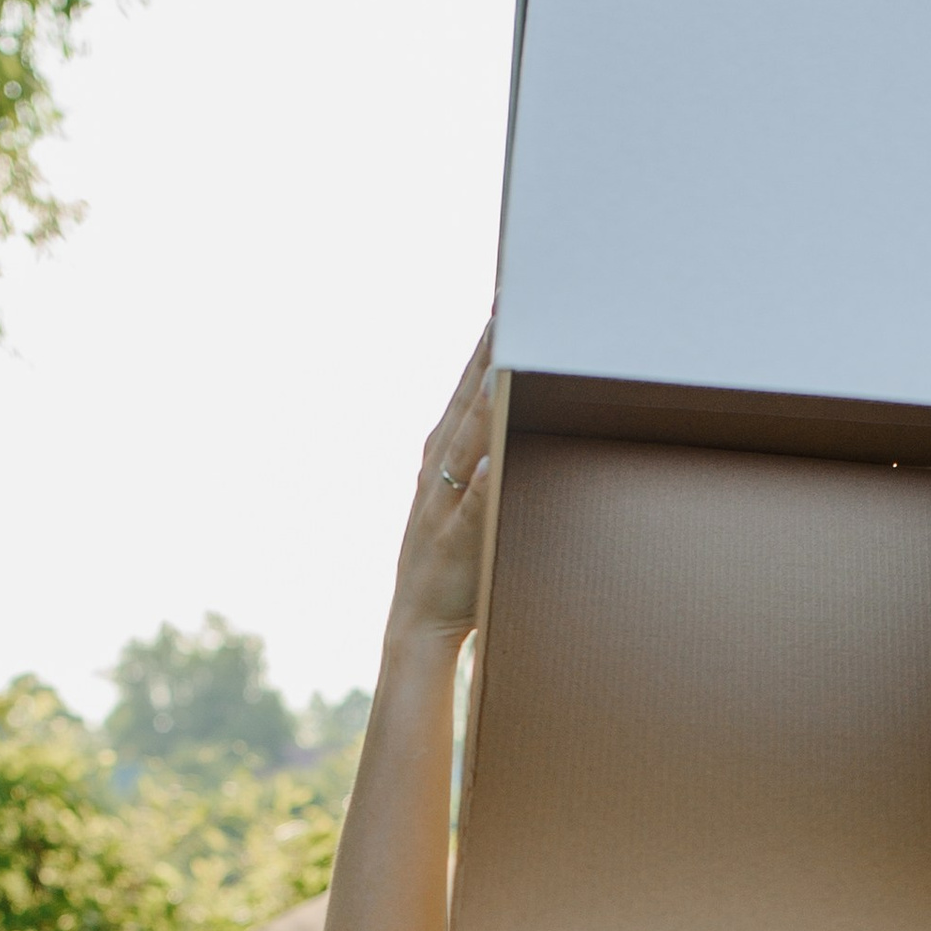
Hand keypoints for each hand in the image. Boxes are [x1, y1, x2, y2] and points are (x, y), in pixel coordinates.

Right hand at [387, 328, 493, 647]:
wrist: (417, 628)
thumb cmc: (453, 567)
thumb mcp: (465, 506)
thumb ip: (483, 467)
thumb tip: (513, 432)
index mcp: (440, 459)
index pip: (465, 392)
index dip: (483, 347)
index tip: (505, 302)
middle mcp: (437, 474)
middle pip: (464, 403)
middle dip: (485, 355)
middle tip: (509, 306)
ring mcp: (442, 506)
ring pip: (464, 446)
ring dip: (482, 406)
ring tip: (502, 366)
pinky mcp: (453, 543)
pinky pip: (468, 509)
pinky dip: (477, 483)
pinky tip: (488, 459)